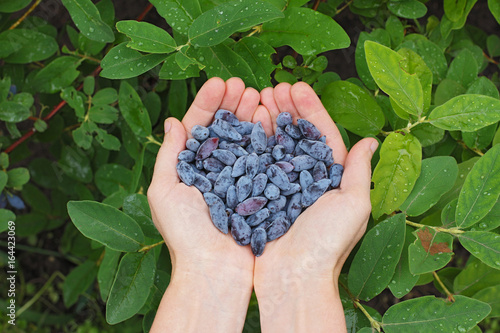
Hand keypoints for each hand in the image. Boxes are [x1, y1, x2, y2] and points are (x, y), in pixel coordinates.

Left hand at [148, 77, 260, 331]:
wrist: (215, 270)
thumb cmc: (185, 234)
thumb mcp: (164, 191)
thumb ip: (168, 155)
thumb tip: (172, 121)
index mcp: (188, 168)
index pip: (197, 127)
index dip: (207, 103)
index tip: (219, 82)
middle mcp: (213, 170)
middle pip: (222, 129)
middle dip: (230, 104)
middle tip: (241, 84)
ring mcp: (237, 178)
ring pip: (242, 139)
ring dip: (248, 115)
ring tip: (256, 94)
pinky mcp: (256, 189)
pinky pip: (260, 157)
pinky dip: (263, 137)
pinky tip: (268, 118)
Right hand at [254, 82, 378, 330]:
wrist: (293, 278)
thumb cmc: (327, 244)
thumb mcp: (354, 205)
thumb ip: (360, 172)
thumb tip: (372, 140)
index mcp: (332, 179)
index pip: (322, 135)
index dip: (311, 109)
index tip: (297, 86)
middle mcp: (307, 179)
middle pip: (297, 136)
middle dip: (287, 109)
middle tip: (273, 86)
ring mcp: (282, 186)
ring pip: (276, 145)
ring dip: (269, 120)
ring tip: (257, 98)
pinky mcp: (262, 195)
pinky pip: (258, 163)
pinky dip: (253, 142)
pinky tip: (247, 125)